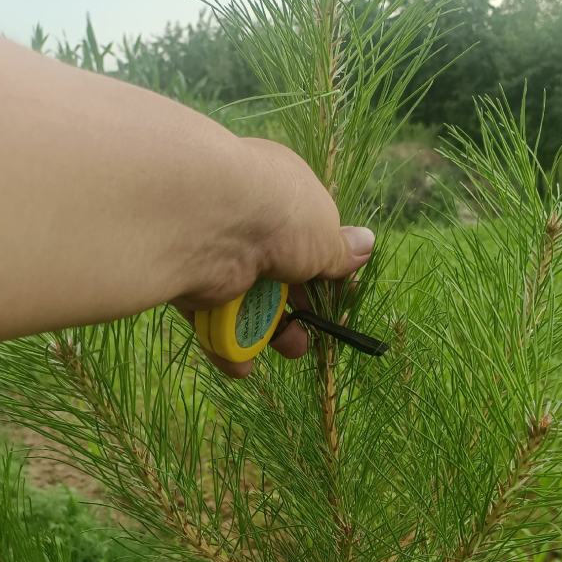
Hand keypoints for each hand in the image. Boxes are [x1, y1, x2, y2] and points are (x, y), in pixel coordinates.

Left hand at [175, 137, 374, 377]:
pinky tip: (241, 367)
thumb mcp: (324, 236)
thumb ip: (340, 251)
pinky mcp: (194, 284)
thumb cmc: (280, 217)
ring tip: (289, 350)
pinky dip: (227, 347)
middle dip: (299, 309)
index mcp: (282, 195)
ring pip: (247, 301)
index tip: (339, 296)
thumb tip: (367, 244)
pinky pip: (212, 320)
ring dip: (268, 333)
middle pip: (279, 275)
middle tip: (313, 331)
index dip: (324, 267)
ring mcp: (220, 253)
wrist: (211, 223)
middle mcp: (249, 221)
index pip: (307, 234)